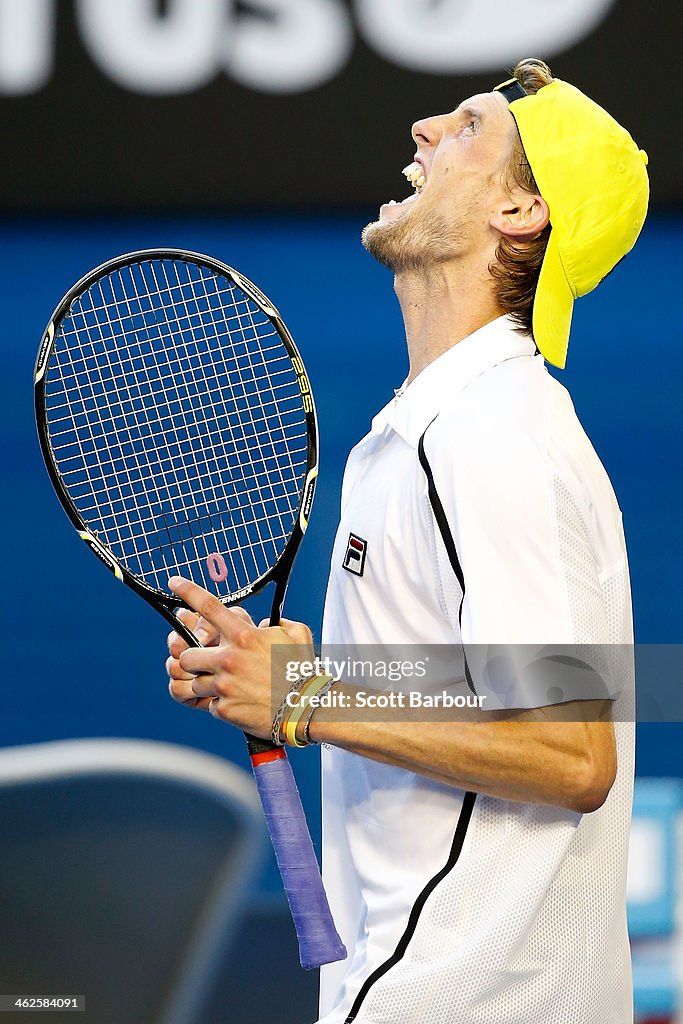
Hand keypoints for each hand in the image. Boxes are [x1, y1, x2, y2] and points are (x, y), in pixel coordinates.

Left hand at [166, 576, 314, 739]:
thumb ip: (276, 625)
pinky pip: (210, 704)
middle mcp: (229, 659)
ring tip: (231, 688)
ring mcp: (224, 686)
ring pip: (195, 683)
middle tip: (207, 663)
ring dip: (208, 684)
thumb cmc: (303, 671)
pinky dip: (221, 704)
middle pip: (187, 654)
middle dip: (193, 658)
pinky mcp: (224, 709)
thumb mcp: (296, 635)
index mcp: (244, 637)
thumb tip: (262, 626)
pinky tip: (240, 703)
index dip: (187, 591)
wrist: (307, 708)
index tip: (174, 582)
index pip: (209, 607)